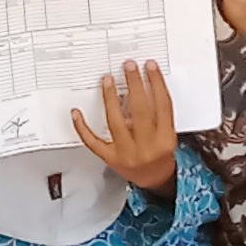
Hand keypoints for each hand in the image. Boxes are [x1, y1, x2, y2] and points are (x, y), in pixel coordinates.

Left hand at [71, 56, 181, 190]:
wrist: (153, 179)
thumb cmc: (160, 154)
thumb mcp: (168, 134)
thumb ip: (158, 115)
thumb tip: (139, 86)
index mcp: (165, 140)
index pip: (162, 106)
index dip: (156, 83)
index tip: (150, 66)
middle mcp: (146, 147)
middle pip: (140, 110)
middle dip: (134, 84)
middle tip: (129, 66)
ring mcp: (126, 153)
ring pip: (116, 122)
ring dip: (110, 98)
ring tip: (107, 80)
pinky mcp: (109, 158)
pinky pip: (92, 141)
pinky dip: (82, 127)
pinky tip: (76, 112)